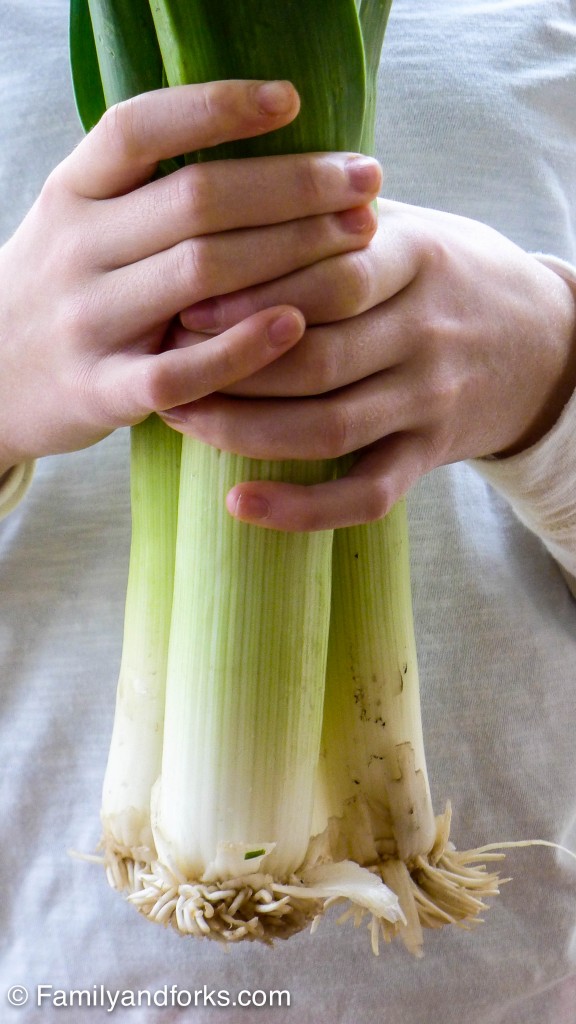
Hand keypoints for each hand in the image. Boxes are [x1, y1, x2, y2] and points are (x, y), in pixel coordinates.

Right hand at [0, 79, 380, 475]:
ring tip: (359, 239)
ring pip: (200, 275)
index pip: (139, 127)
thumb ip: (147, 191)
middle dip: (295, 186)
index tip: (293, 100)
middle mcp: (76, 247)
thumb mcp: (81, 222)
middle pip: (197, 200)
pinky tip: (297, 325)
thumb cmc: (63, 291)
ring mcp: (87, 321)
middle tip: (367, 181)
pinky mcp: (101, 390)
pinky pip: (180, 370)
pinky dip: (241, 348)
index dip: (217, 108)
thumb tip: (267, 150)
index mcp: (72, 192)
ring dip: (292, 253)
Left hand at [165, 200, 575, 530]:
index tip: (180, 300)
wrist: (542, 341)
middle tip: (163, 360)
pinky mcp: (427, 456)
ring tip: (180, 417)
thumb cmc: (446, 276)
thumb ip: (334, 218)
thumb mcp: (408, 225)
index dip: (248, 294)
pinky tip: (239, 502)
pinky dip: (302, 508)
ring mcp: (428, 401)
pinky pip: (364, 494)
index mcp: (416, 259)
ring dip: (243, 430)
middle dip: (229, 365)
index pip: (329, 276)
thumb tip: (226, 192)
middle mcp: (425, 333)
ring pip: (328, 427)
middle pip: (316, 358)